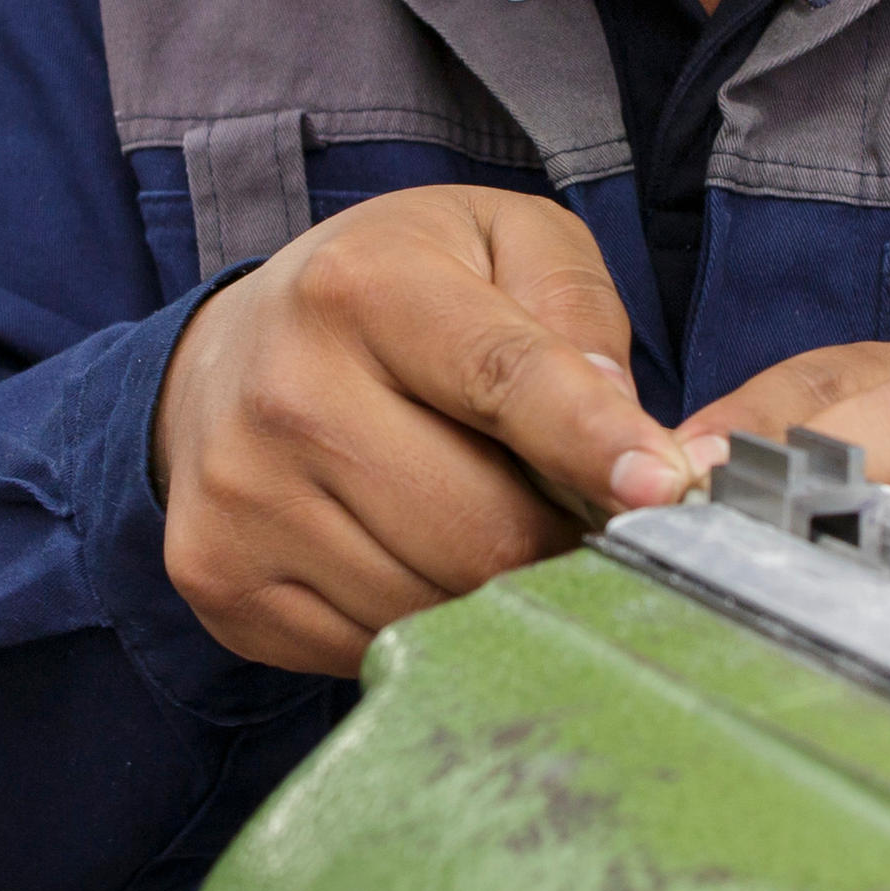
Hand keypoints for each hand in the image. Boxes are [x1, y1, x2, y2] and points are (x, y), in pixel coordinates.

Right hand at [151, 186, 690, 675]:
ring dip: (500, 589)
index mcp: (363, 289)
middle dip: (561, 538)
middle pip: (481, 530)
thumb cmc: (393, 295)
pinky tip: (418, 560)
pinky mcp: (222, 579)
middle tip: (582, 518)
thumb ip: (575, 310)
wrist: (224, 358)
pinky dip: (426, 620)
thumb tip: (629, 426)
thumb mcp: (498, 243)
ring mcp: (243, 499)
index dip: (593, 441)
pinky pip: (370, 647)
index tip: (667, 486)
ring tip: (495, 529)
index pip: (502, 379)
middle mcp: (287, 394)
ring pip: (434, 606)